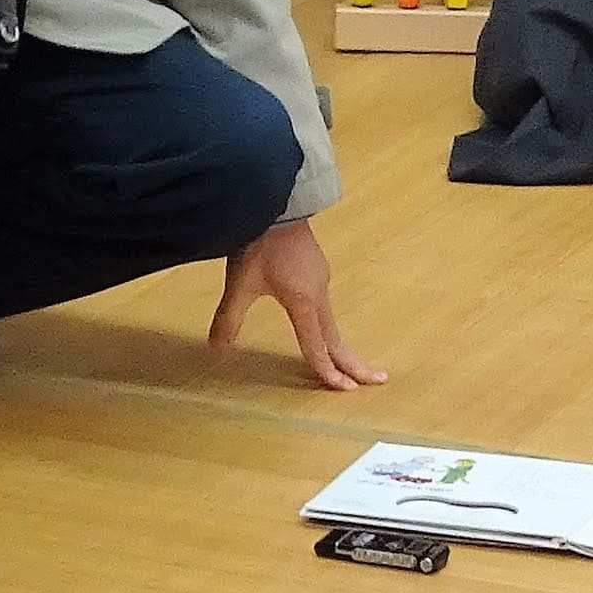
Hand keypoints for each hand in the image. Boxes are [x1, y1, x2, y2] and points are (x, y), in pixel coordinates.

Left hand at [208, 218, 383, 390]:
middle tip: (375, 381)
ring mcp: (321, 281)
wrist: (276, 202)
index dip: (327, 370)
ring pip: (333, 323)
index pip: (316, 345)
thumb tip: (217, 349)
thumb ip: (229, 318)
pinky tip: (327, 329)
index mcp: (303, 302)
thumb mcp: (240, 283)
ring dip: (343, 346)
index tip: (344, 390)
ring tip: (353, 365)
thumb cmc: (259, 242)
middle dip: (354, 363)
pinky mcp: (318, 270)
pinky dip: (332, 327)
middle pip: (337, 337)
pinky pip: (328, 307)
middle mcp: (318, 295)